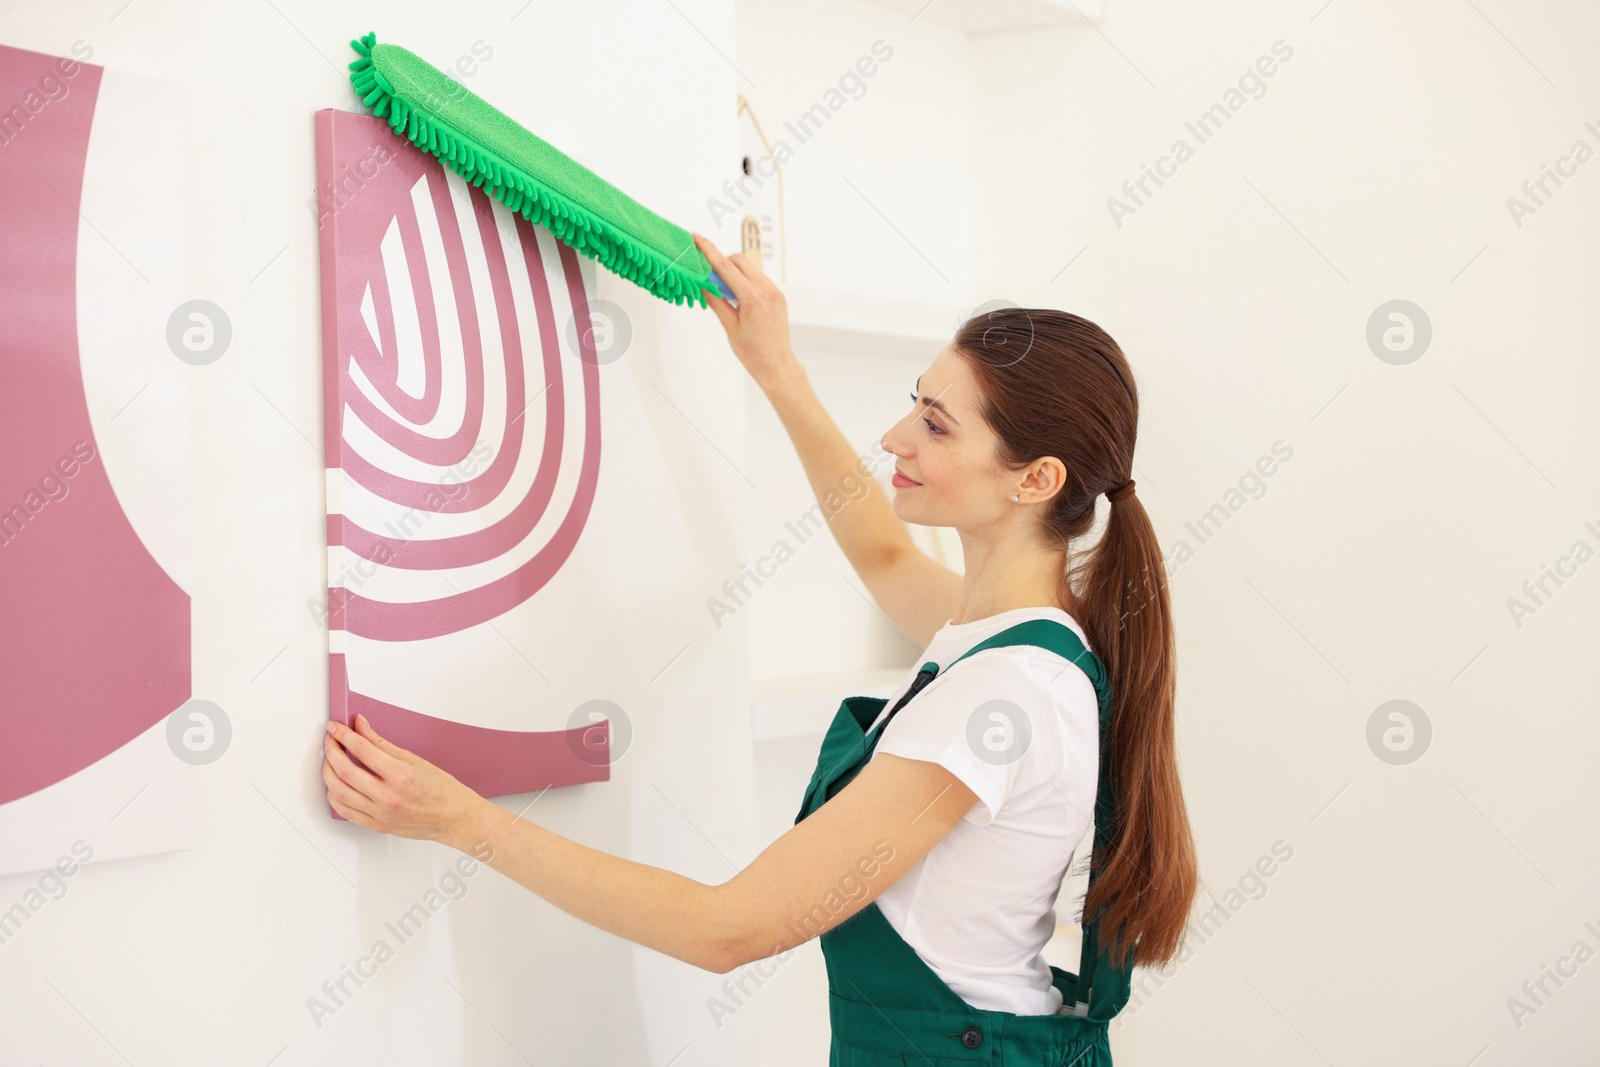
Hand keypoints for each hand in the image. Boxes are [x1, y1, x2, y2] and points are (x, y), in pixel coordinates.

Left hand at [322, 713, 483, 845]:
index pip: (362, 750)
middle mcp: (388, 796)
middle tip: (330, 740)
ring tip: (329, 760)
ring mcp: (380, 813)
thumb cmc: (442, 790)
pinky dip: (334, 796)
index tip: (335, 727)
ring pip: (339, 792)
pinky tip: (335, 784)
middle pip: (345, 770)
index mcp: (401, 776)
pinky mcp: (376, 825)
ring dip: (328, 773)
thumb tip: (361, 727)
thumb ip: (382, 744)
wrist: (454, 818)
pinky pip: (345, 811)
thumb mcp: (415, 760)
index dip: (344, 735)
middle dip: (331, 750)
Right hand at [692, 231, 798, 388]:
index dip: (709, 251)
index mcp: (752, 299)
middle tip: (709, 276)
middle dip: (722, 262)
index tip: (698, 239)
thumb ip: (716, 300)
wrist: (776, 365)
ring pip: (749, 268)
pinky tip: (738, 297)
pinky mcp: (777, 295)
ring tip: (724, 292)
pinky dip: (744, 280)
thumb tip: (703, 283)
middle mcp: (766, 291)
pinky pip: (758, 278)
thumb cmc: (753, 352)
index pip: (726, 267)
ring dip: (734, 272)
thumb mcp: (729, 326)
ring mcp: (774, 292)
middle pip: (739, 260)